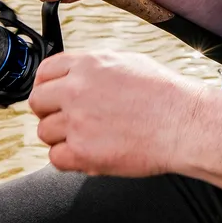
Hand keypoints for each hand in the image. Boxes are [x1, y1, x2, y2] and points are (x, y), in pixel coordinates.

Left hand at [29, 49, 206, 175]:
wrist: (184, 124)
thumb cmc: (166, 96)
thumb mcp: (128, 63)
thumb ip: (94, 68)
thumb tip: (76, 76)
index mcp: (88, 65)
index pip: (45, 72)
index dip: (47, 86)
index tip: (54, 96)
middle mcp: (76, 90)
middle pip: (37, 102)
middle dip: (50, 112)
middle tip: (70, 120)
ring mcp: (77, 121)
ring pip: (44, 132)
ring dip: (62, 137)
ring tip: (89, 137)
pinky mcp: (82, 152)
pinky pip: (56, 158)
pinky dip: (70, 159)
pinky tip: (91, 152)